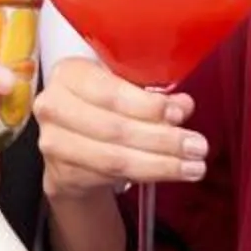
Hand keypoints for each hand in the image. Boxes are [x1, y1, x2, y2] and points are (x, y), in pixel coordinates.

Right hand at [32, 56, 204, 206]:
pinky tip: (172, 173)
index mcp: (69, 73)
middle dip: (163, 139)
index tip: (180, 113)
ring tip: (193, 167)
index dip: (147, 106)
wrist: (70, 145)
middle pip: (114, 128)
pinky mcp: (60, 173)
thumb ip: (152, 96)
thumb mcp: (125, 91)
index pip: (110, 92)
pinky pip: (110, 178)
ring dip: (160, 164)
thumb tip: (183, 105)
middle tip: (198, 146)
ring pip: (114, 158)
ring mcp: (53, 142)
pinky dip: (147, 176)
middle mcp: (53, 106)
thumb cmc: (101, 108)